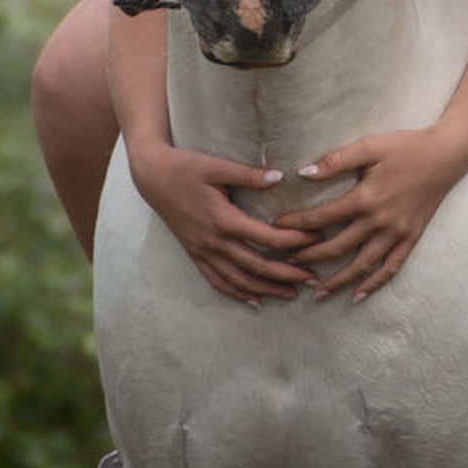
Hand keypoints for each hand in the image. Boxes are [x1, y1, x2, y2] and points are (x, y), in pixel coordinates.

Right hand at [128, 141, 317, 306]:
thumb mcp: (217, 166)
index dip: (294, 240)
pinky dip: (238, 293)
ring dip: (266, 289)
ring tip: (291, 294)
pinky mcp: (195, 254)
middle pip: (257, 266)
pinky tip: (255, 301)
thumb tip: (280, 177)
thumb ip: (248, 175)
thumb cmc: (185, 166)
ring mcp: (203, 251)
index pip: (267, 238)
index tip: (315, 238)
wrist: (152, 177)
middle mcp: (214, 242)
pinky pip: (218, 281)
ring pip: (239, 280)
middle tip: (312, 279)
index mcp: (223, 219)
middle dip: (287, 274)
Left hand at [276, 127, 461, 302]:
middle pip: (337, 247)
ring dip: (338, 281)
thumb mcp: (370, 146)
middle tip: (287, 263)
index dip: (297, 224)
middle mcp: (379, 222)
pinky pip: (390, 268)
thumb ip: (336, 161)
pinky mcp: (411, 239)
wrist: (446, 156)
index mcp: (365, 199)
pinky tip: (358, 295)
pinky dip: (374, 284)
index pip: (323, 217)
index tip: (277, 228)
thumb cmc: (406, 147)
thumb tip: (303, 173)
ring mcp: (396, 234)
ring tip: (317, 292)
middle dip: (310, 256)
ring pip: (362, 265)